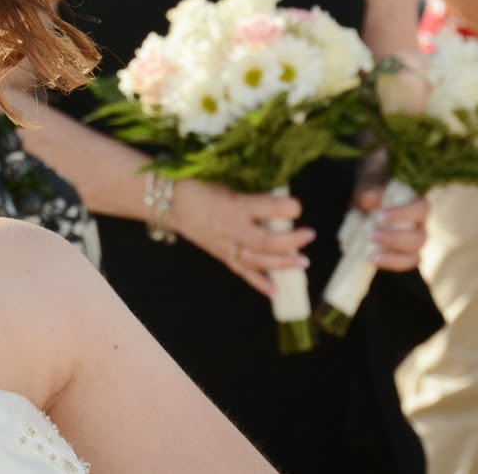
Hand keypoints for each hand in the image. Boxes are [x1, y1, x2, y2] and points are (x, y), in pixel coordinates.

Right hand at [170, 179, 313, 298]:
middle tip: (310, 234)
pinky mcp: (221, 255)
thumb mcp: (228, 184)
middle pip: (267, 241)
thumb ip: (252, 196)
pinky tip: (276, 293)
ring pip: (258, 260)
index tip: (298, 206)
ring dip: (283, 263)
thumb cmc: (200, 186)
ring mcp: (225, 245)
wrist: (168, 201)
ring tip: (303, 262)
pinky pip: (242, 272)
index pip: (268, 208)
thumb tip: (280, 203)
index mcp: (235, 205)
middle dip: (292, 240)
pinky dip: (259, 284)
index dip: (288, 207)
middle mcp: (232, 228)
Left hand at [351, 150, 428, 271]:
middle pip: (420, 238)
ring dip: (394, 257)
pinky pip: (403, 263)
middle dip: (396, 240)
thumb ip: (370, 186)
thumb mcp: (369, 179)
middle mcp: (419, 224)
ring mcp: (411, 240)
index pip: (421, 209)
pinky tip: (371, 259)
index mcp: (416, 202)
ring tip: (372, 255)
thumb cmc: (374, 183)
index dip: (403, 215)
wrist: (368, 193)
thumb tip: (369, 199)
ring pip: (414, 256)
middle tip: (372, 235)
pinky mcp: (400, 251)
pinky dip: (389, 263)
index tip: (381, 216)